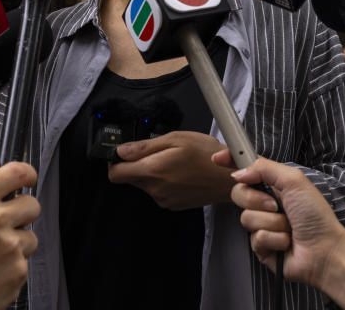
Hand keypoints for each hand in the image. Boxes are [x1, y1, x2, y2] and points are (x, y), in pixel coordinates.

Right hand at [0, 158, 39, 309]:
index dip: (28, 174)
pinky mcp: (18, 271)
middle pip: (33, 204)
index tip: (28, 180)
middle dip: (22, 213)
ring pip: (31, 235)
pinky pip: (25, 261)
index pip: (17, 172)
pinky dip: (12, 266)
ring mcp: (9, 247)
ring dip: (17, 243)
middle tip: (4, 226)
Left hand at [109, 131, 234, 209]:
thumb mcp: (176, 139)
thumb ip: (145, 146)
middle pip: (130, 179)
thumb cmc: (207, 154)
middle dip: (136, 165)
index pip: (115, 174)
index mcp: (153, 171)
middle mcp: (155, 190)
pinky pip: (157, 192)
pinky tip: (179, 172)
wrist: (230, 177)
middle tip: (156, 151)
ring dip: (151, 173)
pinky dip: (162, 182)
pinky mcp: (173, 205)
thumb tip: (120, 151)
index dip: (114, 162)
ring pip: (144, 185)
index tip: (121, 153)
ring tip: (172, 161)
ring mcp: (164, 200)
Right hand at [215, 151, 344, 290]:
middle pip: (239, 193)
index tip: (218, 158)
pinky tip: (286, 242)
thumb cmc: (316, 215)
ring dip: (271, 223)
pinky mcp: (261, 246)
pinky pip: (255, 238)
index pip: (247, 169)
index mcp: (274, 185)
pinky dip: (274, 239)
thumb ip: (264, 168)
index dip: (231, 162)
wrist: (324, 251)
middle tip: (276, 205)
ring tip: (288, 228)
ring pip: (247, 218)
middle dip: (256, 200)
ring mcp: (262, 225)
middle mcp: (265, 203)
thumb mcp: (294, 181)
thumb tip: (238, 173)